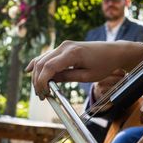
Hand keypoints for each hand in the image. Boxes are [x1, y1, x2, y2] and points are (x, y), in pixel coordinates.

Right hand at [26, 40, 140, 99]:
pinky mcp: (64, 48)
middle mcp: (65, 47)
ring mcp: (63, 46)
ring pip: (42, 60)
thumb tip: (50, 82)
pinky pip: (47, 56)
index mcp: (72, 53)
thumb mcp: (87, 76)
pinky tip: (29, 70)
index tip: (43, 94)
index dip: (42, 82)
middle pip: (41, 63)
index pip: (48, 67)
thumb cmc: (104, 64)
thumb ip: (67, 77)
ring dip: (37, 75)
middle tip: (42, 96)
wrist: (114, 52)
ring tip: (40, 90)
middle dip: (38, 81)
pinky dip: (38, 64)